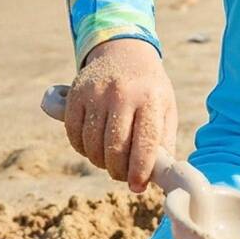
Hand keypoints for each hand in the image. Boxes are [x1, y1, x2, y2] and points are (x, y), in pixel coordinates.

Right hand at [64, 38, 177, 190]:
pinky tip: (94, 146)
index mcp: (150, 98)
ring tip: (110, 159)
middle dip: (118, 171)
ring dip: (100, 161)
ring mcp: (96, 93)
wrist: (123, 52)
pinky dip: (82, 148)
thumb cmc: (149, 88)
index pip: (144, 143)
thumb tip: (157, 176)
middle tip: (123, 174)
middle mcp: (122, 94)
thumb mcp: (166, 108)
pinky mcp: (75, 94)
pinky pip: (73, 135)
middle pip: (114, 149)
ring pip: (91, 145)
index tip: (138, 186)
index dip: (140, 171)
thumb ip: (164, 141)